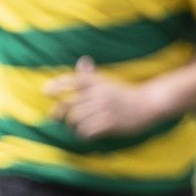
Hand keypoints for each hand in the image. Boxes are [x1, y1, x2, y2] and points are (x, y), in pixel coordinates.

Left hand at [44, 57, 161, 137]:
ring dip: (72, 125)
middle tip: (54, 116)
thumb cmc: (125, 94)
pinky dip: (83, 134)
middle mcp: (99, 94)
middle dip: (58, 112)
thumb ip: (92, 75)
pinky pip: (88, 131)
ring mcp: (104, 109)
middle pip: (70, 103)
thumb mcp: (108, 81)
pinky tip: (86, 134)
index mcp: (98, 82)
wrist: (148, 104)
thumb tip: (82, 61)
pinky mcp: (110, 123)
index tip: (46, 91)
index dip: (57, 85)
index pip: (73, 80)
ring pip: (76, 119)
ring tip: (76, 126)